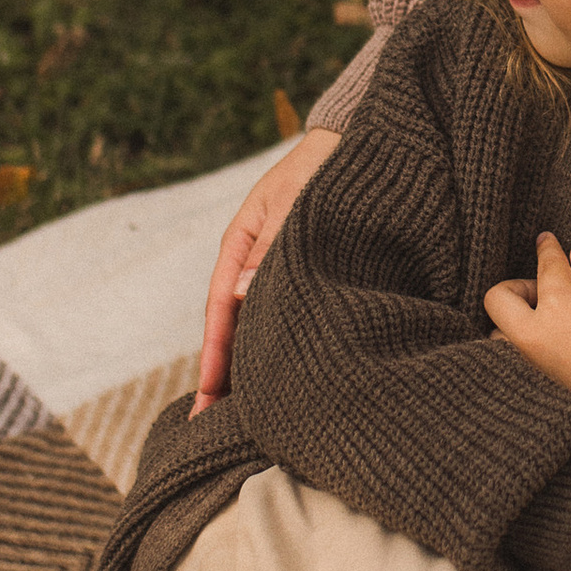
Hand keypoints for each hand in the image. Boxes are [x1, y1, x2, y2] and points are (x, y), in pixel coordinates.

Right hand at [192, 127, 344, 406]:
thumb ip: (272, 246)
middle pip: (235, 327)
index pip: (219, 309)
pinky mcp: (310, 276)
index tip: (205, 401)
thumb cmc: (327, 165)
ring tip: (249, 418)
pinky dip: (281, 346)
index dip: (213, 357)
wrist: (365, 142)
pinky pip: (288, 317)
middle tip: (215, 428)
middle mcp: (256, 263)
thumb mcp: (297, 199)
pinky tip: (287, 377)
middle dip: (226, 376)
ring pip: (261, 326)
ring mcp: (281, 271)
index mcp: (241, 243)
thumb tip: (240, 296)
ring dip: (253, 367)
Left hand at [483, 234, 570, 413]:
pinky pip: (509, 359)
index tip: (546, 241)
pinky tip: (545, 343)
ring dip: (514, 320)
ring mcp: (530, 363)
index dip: (547, 249)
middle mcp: (534, 334)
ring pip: (498, 332)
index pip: (546, 266)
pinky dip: (517, 346)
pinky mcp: (533, 385)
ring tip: (546, 320)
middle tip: (544, 289)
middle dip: (516, 286)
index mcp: (559, 306)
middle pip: (498, 297)